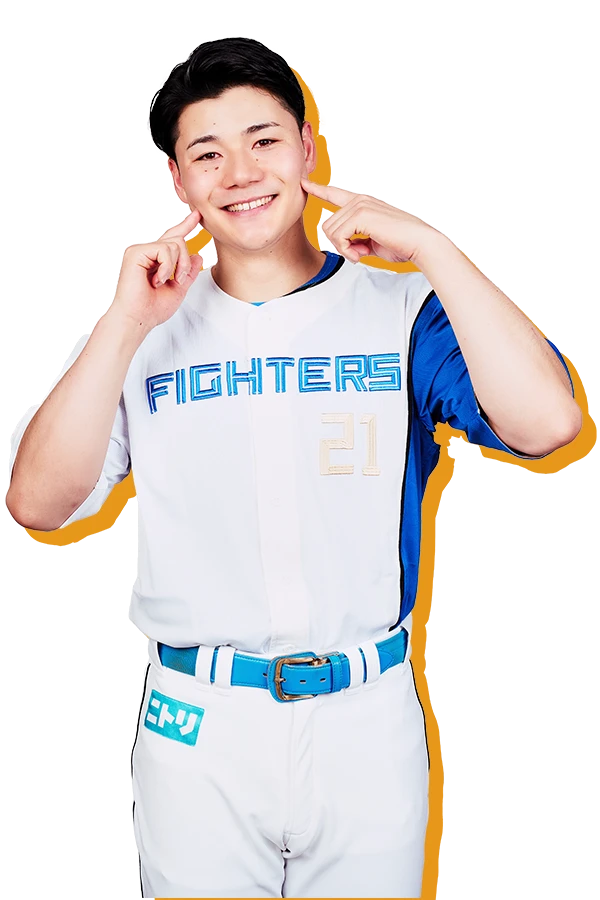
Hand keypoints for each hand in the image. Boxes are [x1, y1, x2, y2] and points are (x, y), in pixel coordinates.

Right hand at [111, 209, 204, 329]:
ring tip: (167, 281)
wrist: (138, 319)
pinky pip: (163, 249)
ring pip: (174, 244)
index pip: (173, 239)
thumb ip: (189, 272)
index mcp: (157, 260)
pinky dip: (166, 266)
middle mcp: (148, 253)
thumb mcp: (179, 289)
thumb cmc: (152, 309)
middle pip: (178, 240)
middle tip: (180, 280)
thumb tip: (198, 255)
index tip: (197, 215)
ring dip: (178, 265)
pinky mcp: (135, 252)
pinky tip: (158, 280)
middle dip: (186, 261)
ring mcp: (141, 251)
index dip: (186, 226)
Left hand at [301, 179, 438, 263]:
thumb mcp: (373, 243)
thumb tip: (350, 248)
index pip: (335, 194)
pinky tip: (361, 254)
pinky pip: (338, 236)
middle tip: (358, 254)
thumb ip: (358, 241)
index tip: (304, 182)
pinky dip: (347, 250)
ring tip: (361, 254)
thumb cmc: (401, 244)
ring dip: (344, 249)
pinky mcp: (360, 215)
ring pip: (331, 231)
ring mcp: (359, 206)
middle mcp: (359, 200)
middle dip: (340, 245)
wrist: (419, 244)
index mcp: (362, 204)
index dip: (318, 189)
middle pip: (327, 224)